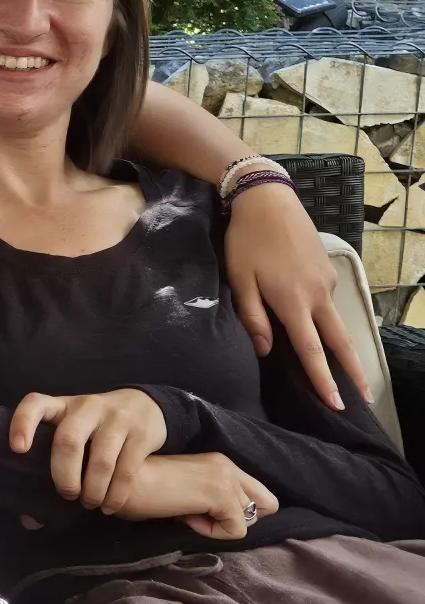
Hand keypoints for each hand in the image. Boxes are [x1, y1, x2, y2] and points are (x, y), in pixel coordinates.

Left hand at [11, 389, 165, 513]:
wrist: (143, 405)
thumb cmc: (93, 427)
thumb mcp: (70, 429)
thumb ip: (50, 463)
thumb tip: (30, 519)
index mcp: (61, 405)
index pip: (35, 404)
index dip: (22, 424)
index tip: (17, 450)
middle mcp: (86, 407)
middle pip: (68, 442)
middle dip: (64, 477)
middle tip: (67, 495)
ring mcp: (116, 418)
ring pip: (100, 461)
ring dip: (93, 491)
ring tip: (90, 503)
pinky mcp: (141, 434)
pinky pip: (126, 470)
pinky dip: (115, 495)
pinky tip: (108, 506)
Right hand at [115, 453, 278, 538]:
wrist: (122, 482)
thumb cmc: (142, 489)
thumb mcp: (185, 488)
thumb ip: (209, 497)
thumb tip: (227, 519)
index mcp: (219, 461)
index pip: (257, 493)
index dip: (235, 510)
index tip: (199, 508)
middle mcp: (228, 465)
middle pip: (267, 505)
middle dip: (239, 518)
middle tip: (202, 514)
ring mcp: (227, 479)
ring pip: (250, 520)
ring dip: (220, 524)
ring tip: (187, 513)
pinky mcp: (222, 497)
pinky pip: (236, 531)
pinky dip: (211, 532)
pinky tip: (185, 518)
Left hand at [225, 182, 369, 409]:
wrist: (268, 201)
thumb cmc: (247, 241)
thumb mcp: (240, 280)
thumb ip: (253, 317)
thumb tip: (267, 351)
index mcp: (294, 302)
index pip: (312, 351)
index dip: (323, 379)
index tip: (336, 402)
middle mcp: (318, 295)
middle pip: (340, 341)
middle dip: (352, 371)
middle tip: (363, 396)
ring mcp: (327, 281)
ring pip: (336, 321)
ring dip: (342, 346)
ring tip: (344, 370)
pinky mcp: (329, 270)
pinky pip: (327, 301)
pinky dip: (326, 318)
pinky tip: (315, 322)